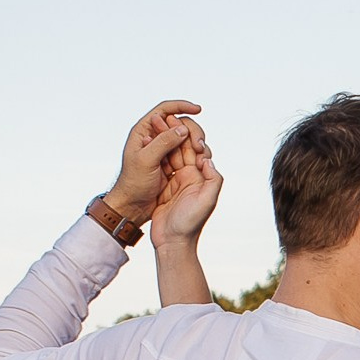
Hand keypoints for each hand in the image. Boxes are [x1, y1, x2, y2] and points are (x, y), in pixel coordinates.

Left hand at [101, 99, 202, 226]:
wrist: (133, 205)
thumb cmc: (133, 183)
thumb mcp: (146, 160)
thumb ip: (163, 142)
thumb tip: (183, 128)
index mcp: (144, 131)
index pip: (164, 110)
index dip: (181, 106)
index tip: (198, 109)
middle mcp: (154, 137)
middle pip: (178, 123)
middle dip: (192, 130)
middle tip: (198, 145)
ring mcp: (163, 150)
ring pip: (184, 139)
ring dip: (194, 144)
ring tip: (199, 155)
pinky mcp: (170, 163)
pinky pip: (185, 153)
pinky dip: (193, 155)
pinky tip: (199, 162)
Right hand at [151, 122, 222, 251]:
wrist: (172, 243)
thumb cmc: (190, 224)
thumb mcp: (207, 201)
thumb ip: (213, 179)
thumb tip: (207, 158)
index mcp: (202, 176)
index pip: (198, 149)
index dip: (190, 134)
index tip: (180, 124)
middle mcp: (190, 176)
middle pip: (183, 148)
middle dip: (174, 131)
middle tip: (163, 116)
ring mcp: (176, 180)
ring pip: (170, 154)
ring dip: (163, 138)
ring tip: (153, 122)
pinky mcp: (164, 187)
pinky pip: (160, 165)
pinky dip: (155, 152)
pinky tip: (146, 141)